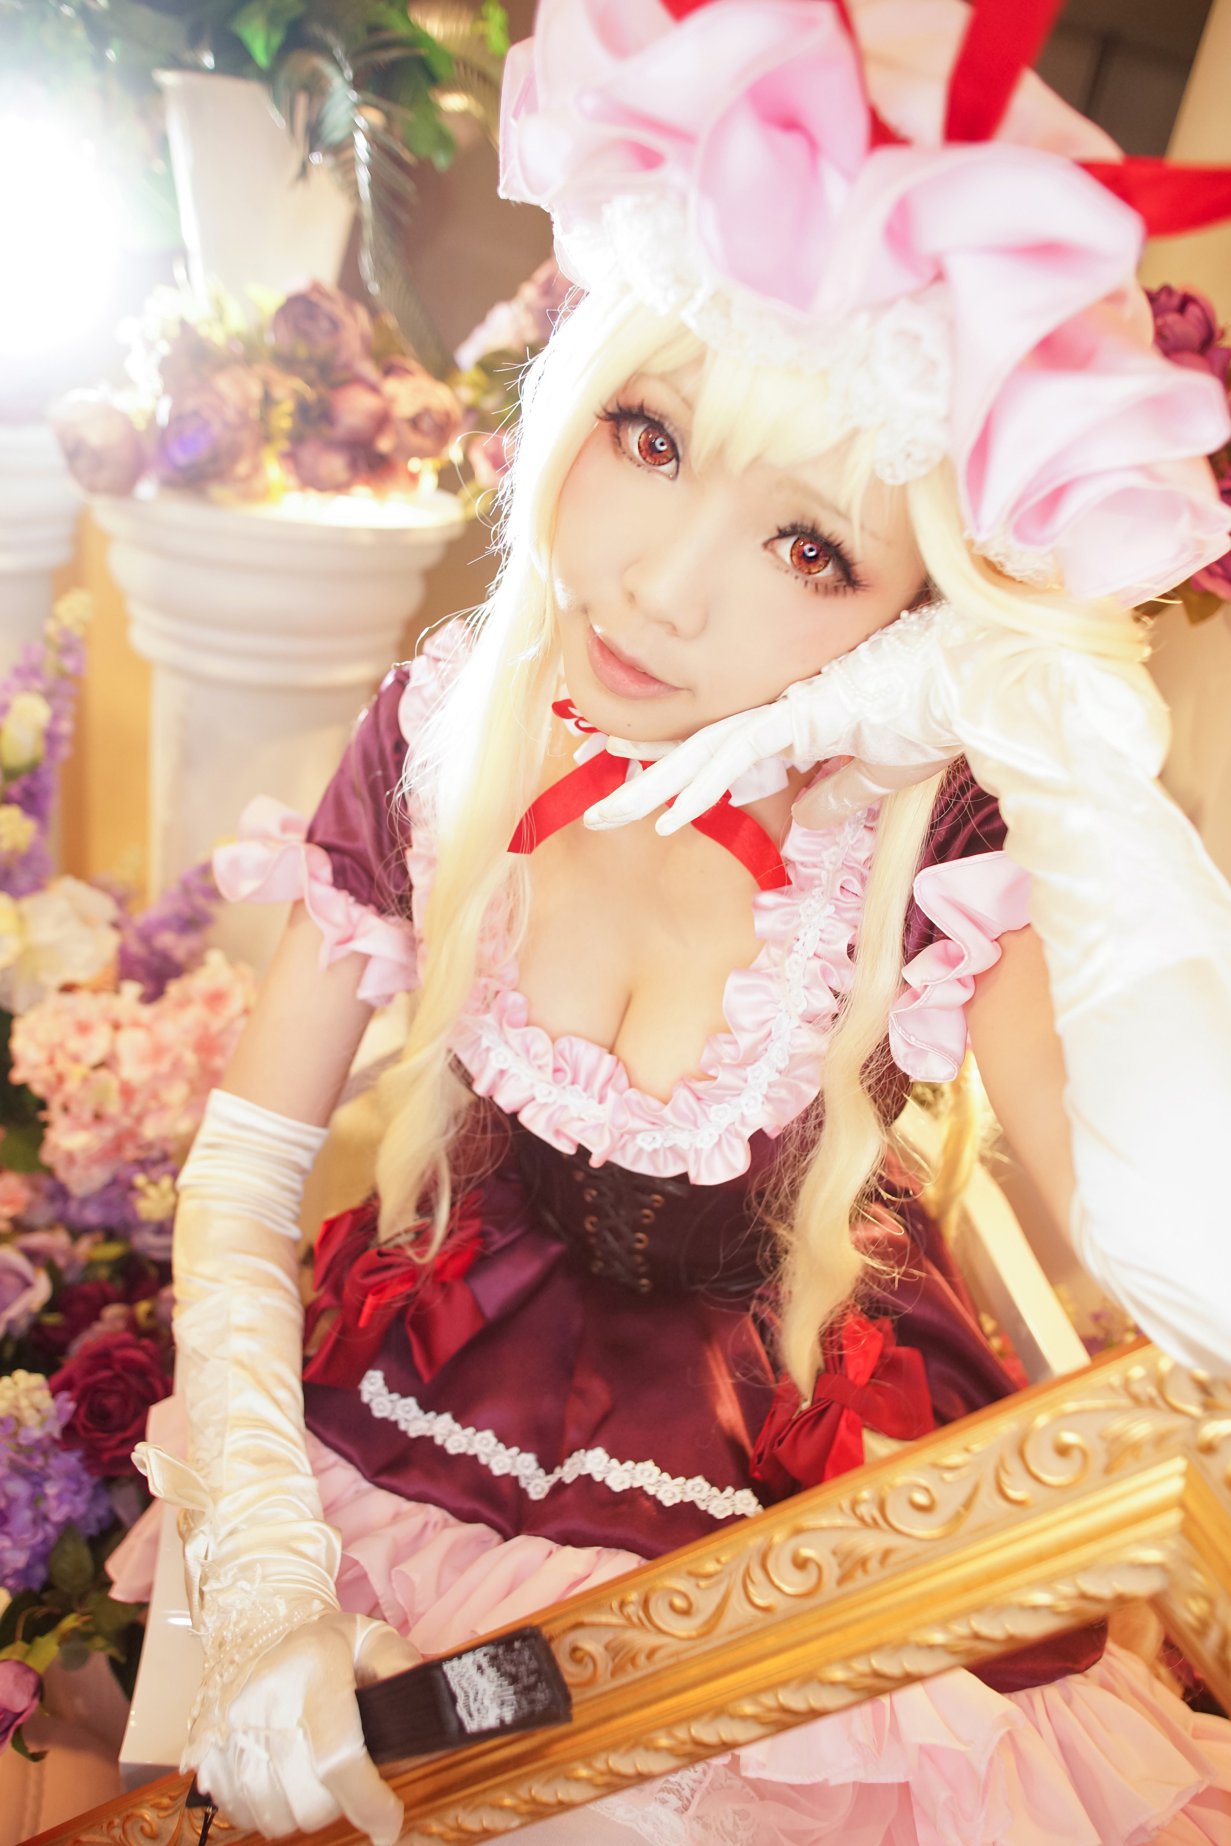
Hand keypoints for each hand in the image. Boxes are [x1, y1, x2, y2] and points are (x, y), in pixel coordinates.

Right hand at [189, 1609, 420, 1843]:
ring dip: (301, 1811)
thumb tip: (427, 1696)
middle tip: (349, 1782)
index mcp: (316, 1669)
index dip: (368, 1802)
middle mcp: (267, 1698)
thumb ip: (400, 1665)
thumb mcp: (372, 1637)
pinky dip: (263, 1811)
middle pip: (307, 1798)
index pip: (339, 1757)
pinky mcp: (207, 1746)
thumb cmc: (324, 1641)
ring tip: (315, 1782)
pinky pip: (237, 1809)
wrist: (255, 1621)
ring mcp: (231, 1726)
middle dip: (339, 1805)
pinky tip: (282, 1785)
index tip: (389, 1824)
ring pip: (272, 1813)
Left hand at [582, 598, 1166, 833]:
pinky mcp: (801, 716)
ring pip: (701, 754)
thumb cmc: (936, 712)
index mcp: (790, 722)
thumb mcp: (880, 772)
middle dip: (638, 775)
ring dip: (652, 789)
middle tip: (587, 797)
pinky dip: (703, 788)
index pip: (715, 748)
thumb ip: (840, 792)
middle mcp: (777, 712)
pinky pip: (738, 757)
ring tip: (605, 815)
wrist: (975, 680)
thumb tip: (806, 815)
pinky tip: (668, 814)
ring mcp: (785, 711)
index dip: (667, 765)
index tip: (622, 778)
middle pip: (693, 749)